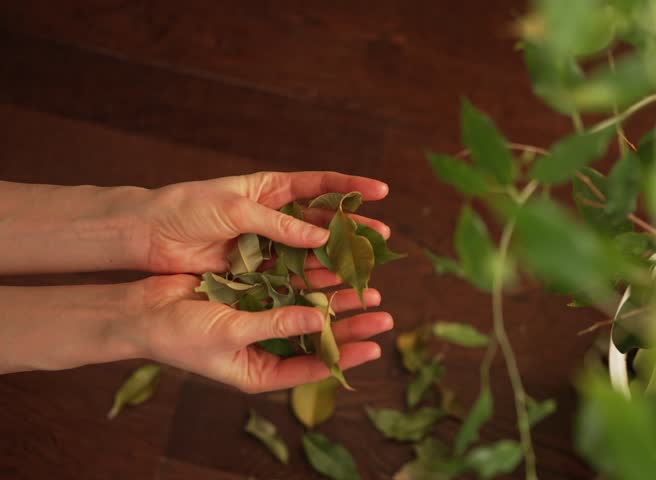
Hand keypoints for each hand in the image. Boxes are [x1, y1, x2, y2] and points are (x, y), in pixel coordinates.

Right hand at [134, 275, 391, 391]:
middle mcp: (267, 349)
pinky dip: (310, 282)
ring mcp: (262, 321)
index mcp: (261, 371)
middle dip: (350, 326)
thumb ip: (276, 325)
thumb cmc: (180, 334)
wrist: (143, 311)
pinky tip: (332, 270)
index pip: (313, 368)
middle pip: (318, 340)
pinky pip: (291, 290)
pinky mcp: (255, 297)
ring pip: (309, 312)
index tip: (375, 346)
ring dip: (335, 301)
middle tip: (383, 313)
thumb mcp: (231, 333)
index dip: (345, 357)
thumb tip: (318, 319)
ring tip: (367, 290)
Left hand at [138, 171, 390, 272]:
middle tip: (382, 236)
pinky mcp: (255, 268)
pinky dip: (310, 280)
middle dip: (353, 227)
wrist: (148, 234)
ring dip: (336, 257)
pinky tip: (333, 286)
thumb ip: (280, 225)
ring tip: (365, 265)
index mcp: (270, 188)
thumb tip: (323, 239)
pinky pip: (290, 274)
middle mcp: (274, 214)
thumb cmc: (188, 208)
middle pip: (322, 220)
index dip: (351, 187)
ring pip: (310, 250)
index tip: (381, 191)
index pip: (319, 184)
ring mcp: (266, 243)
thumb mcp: (236, 209)